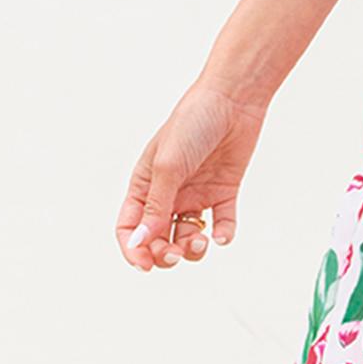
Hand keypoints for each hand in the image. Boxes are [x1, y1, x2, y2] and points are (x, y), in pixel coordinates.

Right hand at [115, 77, 268, 271]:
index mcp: (145, 184)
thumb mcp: (168, 166)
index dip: (132, 249)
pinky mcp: (223, 191)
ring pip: (189, 236)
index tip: (144, 264)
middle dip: (163, 255)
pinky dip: (222, 234)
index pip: (129, 227)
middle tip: (175, 254)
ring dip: (193, 249)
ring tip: (201, 241)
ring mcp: (197, 193)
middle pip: (158, 239)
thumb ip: (155, 207)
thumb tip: (138, 244)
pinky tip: (221, 235)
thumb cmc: (192, 124)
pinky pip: (222, 223)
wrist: (233, 99)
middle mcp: (169, 193)